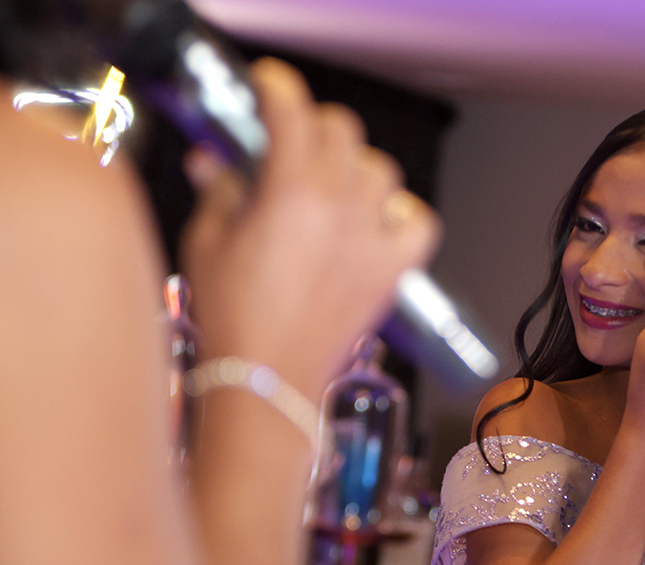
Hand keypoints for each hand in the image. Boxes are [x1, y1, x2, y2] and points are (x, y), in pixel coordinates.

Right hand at [180, 58, 440, 399]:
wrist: (268, 378)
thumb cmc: (234, 317)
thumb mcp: (207, 241)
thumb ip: (221, 190)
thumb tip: (221, 163)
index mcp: (290, 192)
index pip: (292, 113)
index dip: (278, 91)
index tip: (270, 88)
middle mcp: (340, 208)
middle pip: (342, 131)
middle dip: (314, 125)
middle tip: (292, 140)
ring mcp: (372, 238)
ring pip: (381, 170)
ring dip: (354, 167)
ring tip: (330, 185)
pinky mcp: (392, 270)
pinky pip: (420, 221)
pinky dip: (404, 214)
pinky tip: (377, 222)